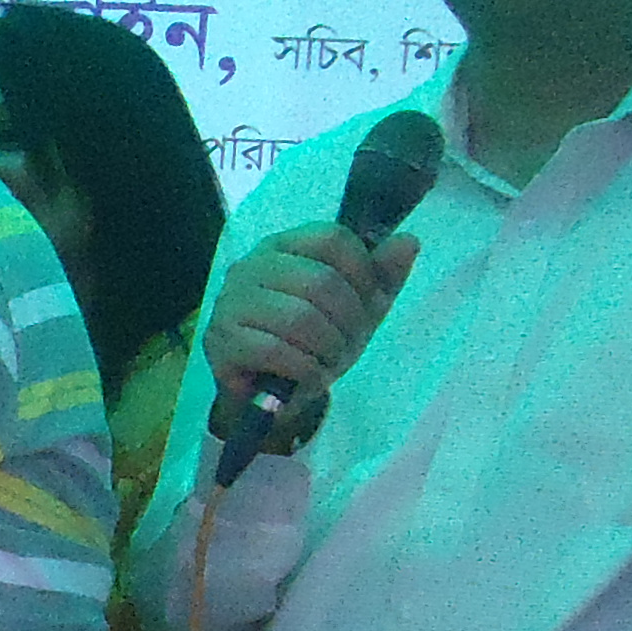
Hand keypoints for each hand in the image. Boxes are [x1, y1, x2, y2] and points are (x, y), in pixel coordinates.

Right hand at [198, 221, 423, 459]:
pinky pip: (275, 350)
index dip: (363, 273)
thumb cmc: (312, 341)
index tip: (366, 304)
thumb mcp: (357, 308)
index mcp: (285, 246)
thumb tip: (409, 241)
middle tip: (347, 344)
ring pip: (299, 317)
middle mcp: (252, 265)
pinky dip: (305, 369)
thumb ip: (383, 276)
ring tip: (327, 361)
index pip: (334, 238)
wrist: (271, 391)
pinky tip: (308, 375)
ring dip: (327, 348)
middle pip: (320, 281)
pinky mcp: (222, 340)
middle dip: (348, 321)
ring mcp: (231, 301)